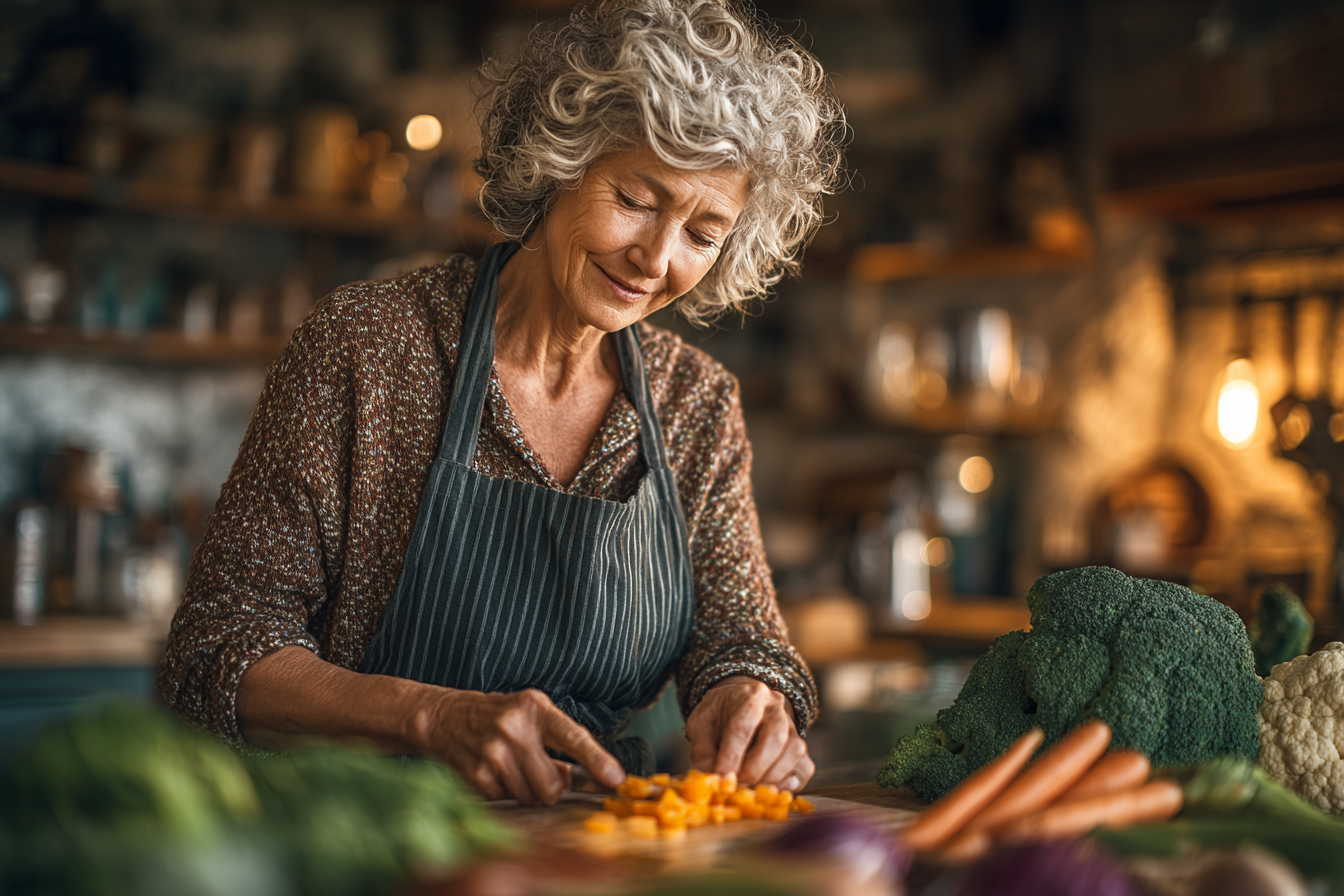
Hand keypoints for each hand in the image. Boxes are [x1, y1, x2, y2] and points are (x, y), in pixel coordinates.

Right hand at [415, 688, 624, 805]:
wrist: (445, 717)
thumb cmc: (500, 716)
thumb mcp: (533, 715)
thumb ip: (561, 742)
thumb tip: (590, 779)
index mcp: (536, 709)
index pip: (574, 736)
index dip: (598, 760)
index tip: (616, 780)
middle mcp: (514, 728)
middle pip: (552, 784)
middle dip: (553, 789)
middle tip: (543, 775)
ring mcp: (493, 753)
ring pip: (530, 798)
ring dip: (527, 792)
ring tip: (514, 768)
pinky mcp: (475, 775)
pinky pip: (506, 801)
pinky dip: (505, 793)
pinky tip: (495, 773)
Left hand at [684, 676, 813, 791]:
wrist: (739, 702)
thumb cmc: (720, 714)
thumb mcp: (701, 722)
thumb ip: (703, 749)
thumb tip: (711, 777)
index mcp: (750, 695)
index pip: (743, 726)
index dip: (732, 754)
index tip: (720, 775)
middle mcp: (777, 707)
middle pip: (776, 738)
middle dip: (754, 768)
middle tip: (737, 784)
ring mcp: (793, 725)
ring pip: (794, 751)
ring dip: (771, 777)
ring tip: (750, 787)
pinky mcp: (802, 746)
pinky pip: (805, 767)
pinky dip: (790, 783)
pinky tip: (771, 789)